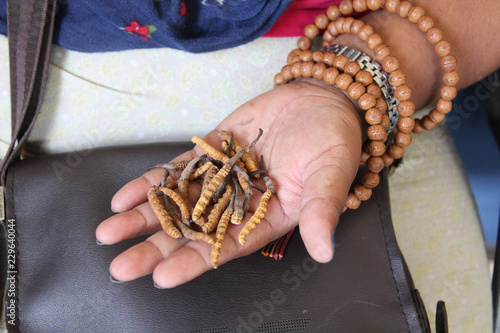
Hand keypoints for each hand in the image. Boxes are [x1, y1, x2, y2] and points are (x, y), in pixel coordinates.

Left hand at [95, 78, 362, 287]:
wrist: (321, 99)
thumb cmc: (334, 141)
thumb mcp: (332, 175)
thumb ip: (323, 211)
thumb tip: (325, 251)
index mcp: (265, 219)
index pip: (225, 248)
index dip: (195, 262)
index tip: (162, 278)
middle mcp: (238, 203)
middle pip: (192, 230)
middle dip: (156, 248)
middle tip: (121, 267)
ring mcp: (221, 176)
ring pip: (177, 201)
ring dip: (143, 217)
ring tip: (108, 232)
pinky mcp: (212, 150)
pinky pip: (178, 168)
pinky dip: (152, 182)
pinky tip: (125, 196)